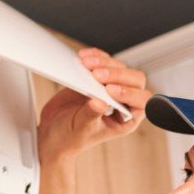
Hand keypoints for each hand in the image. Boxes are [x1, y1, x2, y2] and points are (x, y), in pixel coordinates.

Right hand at [37, 48, 150, 163]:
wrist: (53, 132)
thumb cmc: (71, 138)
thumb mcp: (82, 129)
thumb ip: (91, 115)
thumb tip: (100, 102)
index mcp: (126, 119)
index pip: (141, 102)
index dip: (129, 93)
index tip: (109, 90)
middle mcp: (122, 102)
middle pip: (133, 80)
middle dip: (117, 74)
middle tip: (97, 74)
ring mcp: (110, 88)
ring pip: (118, 68)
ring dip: (104, 63)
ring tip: (87, 63)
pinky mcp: (96, 79)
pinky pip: (103, 63)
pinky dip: (95, 57)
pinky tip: (85, 56)